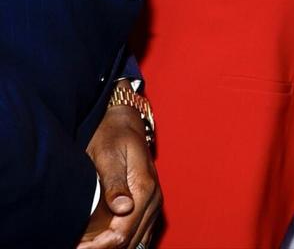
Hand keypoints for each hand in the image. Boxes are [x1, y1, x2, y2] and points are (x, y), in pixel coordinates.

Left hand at [78, 83, 160, 248]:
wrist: (125, 121)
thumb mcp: (108, 155)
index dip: (98, 246)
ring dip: (109, 246)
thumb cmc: (113, 135)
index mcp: (145, 189)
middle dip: (101, 248)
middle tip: (75, 246)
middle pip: (128, 242)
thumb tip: (123, 207)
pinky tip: (98, 240)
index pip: (122, 233)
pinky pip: (138, 233)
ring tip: (83, 244)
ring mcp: (153, 204)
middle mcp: (154, 200)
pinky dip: (119, 241)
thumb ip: (115, 183)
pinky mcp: (148, 205)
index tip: (77, 248)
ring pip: (134, 241)